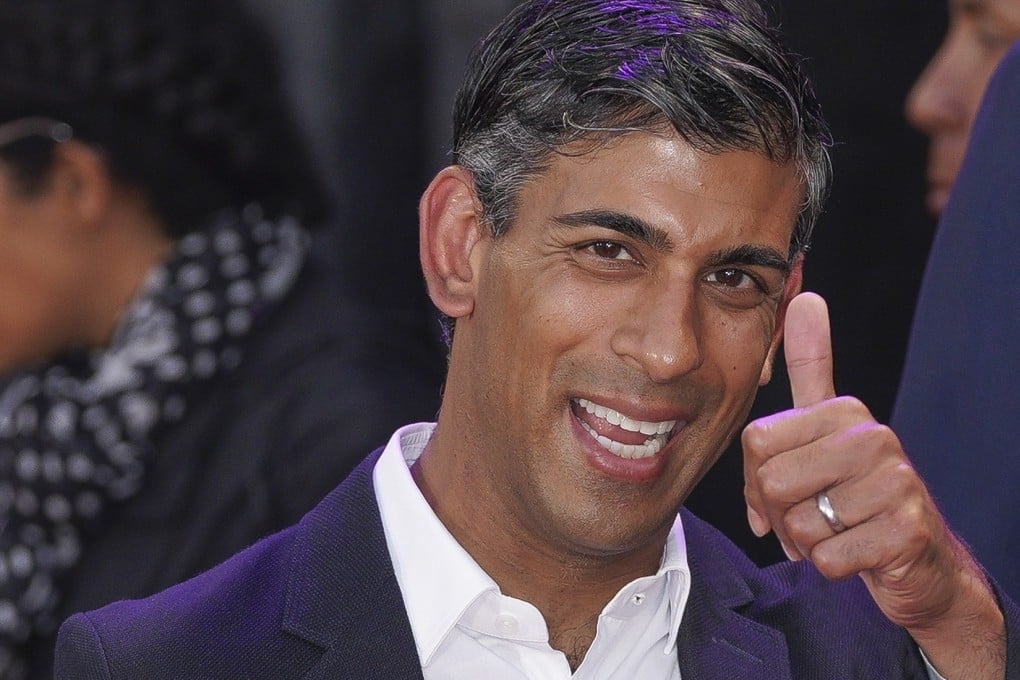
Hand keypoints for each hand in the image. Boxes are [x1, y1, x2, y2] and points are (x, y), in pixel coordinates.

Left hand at [742, 292, 1004, 676]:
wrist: (918, 562)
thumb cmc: (854, 496)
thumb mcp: (826, 429)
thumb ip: (810, 367)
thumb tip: (806, 296)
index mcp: (845, 410)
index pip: (755, 442)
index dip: (756, 478)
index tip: (787, 487)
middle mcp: (874, 437)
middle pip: (772, 481)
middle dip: (781, 513)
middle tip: (814, 517)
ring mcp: (895, 483)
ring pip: (799, 523)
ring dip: (808, 542)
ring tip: (838, 532)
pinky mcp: (905, 531)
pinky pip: (827, 557)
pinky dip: (831, 566)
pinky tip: (859, 554)